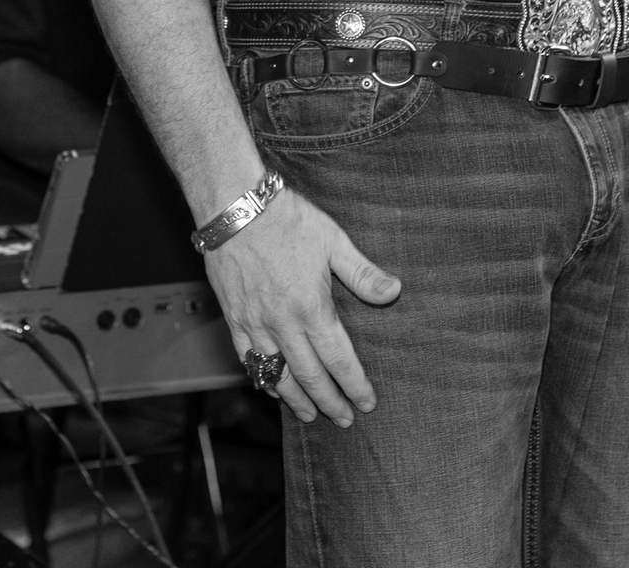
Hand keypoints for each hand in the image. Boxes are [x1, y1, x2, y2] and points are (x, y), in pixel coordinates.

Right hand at [205, 182, 400, 427]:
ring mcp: (256, 324)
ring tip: (312, 415)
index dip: (354, 385)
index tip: (366, 403)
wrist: (235, 208)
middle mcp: (283, 323)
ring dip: (297, 400)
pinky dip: (263, 379)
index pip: (339, 359)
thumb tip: (393, 292)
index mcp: (312, 307)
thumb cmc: (286, 220)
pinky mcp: (235, 318)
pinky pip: (248, 360)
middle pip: (310, 376)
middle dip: (330, 401)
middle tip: (345, 419)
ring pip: (278, 375)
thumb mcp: (333, 240)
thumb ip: (362, 273)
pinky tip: (273, 389)